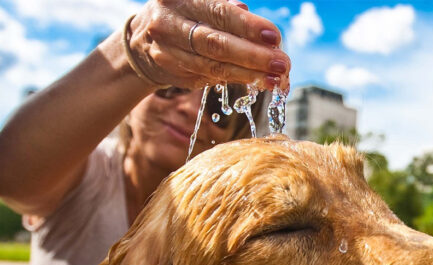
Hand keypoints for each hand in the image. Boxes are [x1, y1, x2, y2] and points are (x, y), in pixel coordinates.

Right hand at [126, 0, 289, 89]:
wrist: (143, 40)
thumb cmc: (186, 16)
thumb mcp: (202, 4)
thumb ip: (229, 12)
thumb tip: (264, 33)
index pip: (219, 12)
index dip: (248, 26)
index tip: (274, 37)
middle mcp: (169, 23)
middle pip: (216, 44)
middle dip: (253, 56)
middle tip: (282, 64)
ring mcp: (167, 51)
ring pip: (214, 67)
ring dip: (249, 74)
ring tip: (275, 79)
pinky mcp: (174, 73)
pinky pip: (210, 78)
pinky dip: (236, 81)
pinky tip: (257, 82)